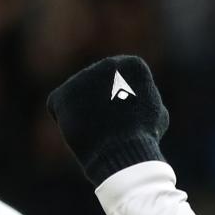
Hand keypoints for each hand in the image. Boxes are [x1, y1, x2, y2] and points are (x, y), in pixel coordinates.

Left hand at [47, 55, 169, 185]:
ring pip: (82, 97)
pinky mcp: (61, 94)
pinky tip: (82, 131)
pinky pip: (60, 106)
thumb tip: (130, 96)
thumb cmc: (143, 136)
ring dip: (88, 113)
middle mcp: (107, 64)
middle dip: (106, 105)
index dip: (130, 106)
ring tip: (100, 132)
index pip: (126, 82)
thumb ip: (139, 98)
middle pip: (102, 86)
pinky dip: (67, 121)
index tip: (135, 119)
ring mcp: (81, 77)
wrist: (122, 150)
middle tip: (115, 128)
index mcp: (133, 65)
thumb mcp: (154, 112)